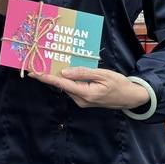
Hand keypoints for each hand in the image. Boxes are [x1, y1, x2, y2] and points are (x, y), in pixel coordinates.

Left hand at [32, 67, 150, 109]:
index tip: (33, 73)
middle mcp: (81, 100)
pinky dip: (67, 80)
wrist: (130, 98)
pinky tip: (64, 71)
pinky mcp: (84, 100)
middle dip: (50, 74)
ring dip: (58, 77)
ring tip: (50, 63)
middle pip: (62, 85)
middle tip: (39, 62)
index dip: (46, 78)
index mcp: (86, 94)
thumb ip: (83, 73)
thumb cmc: (119, 84)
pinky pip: (72, 88)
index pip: (61, 84)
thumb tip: (64, 72)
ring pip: (66, 86)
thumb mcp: (103, 74)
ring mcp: (82, 102)